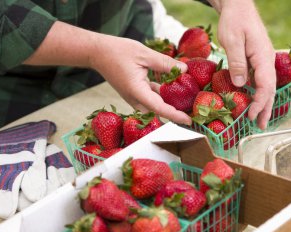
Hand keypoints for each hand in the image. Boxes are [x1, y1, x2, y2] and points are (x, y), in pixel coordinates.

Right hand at [23, 21, 190, 124]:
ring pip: (155, 105)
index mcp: (136, 91)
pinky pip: (151, 98)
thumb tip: (185, 70)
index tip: (189, 121)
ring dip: (169, 103)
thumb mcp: (144, 54)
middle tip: (193, 110)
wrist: (97, 52)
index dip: (175, 115)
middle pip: (158, 111)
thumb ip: (165, 63)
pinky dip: (162, 95)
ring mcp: (134, 97)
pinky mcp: (134, 92)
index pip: (159, 108)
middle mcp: (135, 98)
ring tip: (187, 100)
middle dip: (175, 112)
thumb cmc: (117, 51)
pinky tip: (174, 87)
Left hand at [210, 0, 275, 128]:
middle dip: (265, 108)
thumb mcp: (233, 40)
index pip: (265, 85)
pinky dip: (256, 93)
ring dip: (262, 103)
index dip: (260, 102)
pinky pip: (258, 80)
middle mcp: (266, 61)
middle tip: (260, 126)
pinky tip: (251, 102)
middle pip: (269, 89)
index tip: (251, 115)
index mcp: (263, 57)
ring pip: (265, 86)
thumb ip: (237, 62)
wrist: (238, 8)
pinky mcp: (256, 61)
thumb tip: (240, 84)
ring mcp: (262, 61)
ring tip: (259, 119)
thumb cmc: (235, 21)